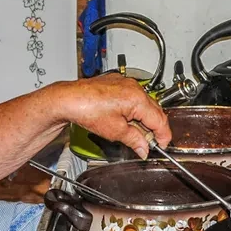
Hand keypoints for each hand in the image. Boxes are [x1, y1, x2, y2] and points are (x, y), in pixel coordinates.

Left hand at [55, 75, 171, 158]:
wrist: (67, 100)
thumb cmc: (86, 110)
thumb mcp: (115, 131)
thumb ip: (134, 140)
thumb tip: (144, 148)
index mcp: (137, 98)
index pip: (160, 120)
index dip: (163, 135)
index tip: (161, 145)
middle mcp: (133, 87)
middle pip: (154, 110)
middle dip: (153, 128)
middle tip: (148, 143)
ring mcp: (124, 83)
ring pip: (143, 103)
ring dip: (142, 118)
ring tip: (134, 132)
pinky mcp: (115, 82)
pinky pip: (132, 96)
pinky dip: (132, 109)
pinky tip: (124, 120)